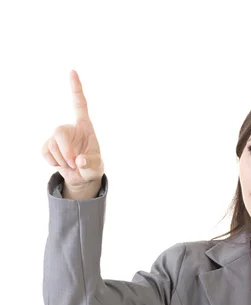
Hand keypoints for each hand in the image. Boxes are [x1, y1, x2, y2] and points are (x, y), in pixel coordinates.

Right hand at [41, 70, 104, 187]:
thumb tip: (80, 161)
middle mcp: (70, 128)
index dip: (76, 88)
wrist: (81, 178)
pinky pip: (46, 152)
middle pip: (59, 131)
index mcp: (85, 126)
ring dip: (62, 160)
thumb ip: (90, 164)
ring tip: (72, 165)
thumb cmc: (92, 167)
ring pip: (52, 145)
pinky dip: (53, 162)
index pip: (79, 104)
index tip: (72, 71)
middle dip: (65, 150)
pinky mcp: (49, 145)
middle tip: (74, 164)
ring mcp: (58, 136)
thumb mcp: (96, 167)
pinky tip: (61, 164)